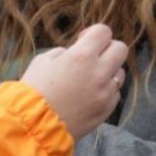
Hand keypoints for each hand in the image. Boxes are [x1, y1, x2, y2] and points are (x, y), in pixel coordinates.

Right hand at [20, 24, 127, 138]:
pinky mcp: (107, 109)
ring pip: (121, 72)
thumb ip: (65, 52)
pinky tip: (89, 94)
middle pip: (120, 49)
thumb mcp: (43, 60)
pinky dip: (105, 90)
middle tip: (92, 57)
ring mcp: (106, 92)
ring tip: (90, 78)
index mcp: (82, 55)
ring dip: (108, 71)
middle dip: (107, 48)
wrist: (35, 125)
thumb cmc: (35, 90)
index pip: (104, 31)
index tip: (83, 40)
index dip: (93, 33)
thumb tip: (76, 52)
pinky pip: (115, 93)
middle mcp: (99, 72)